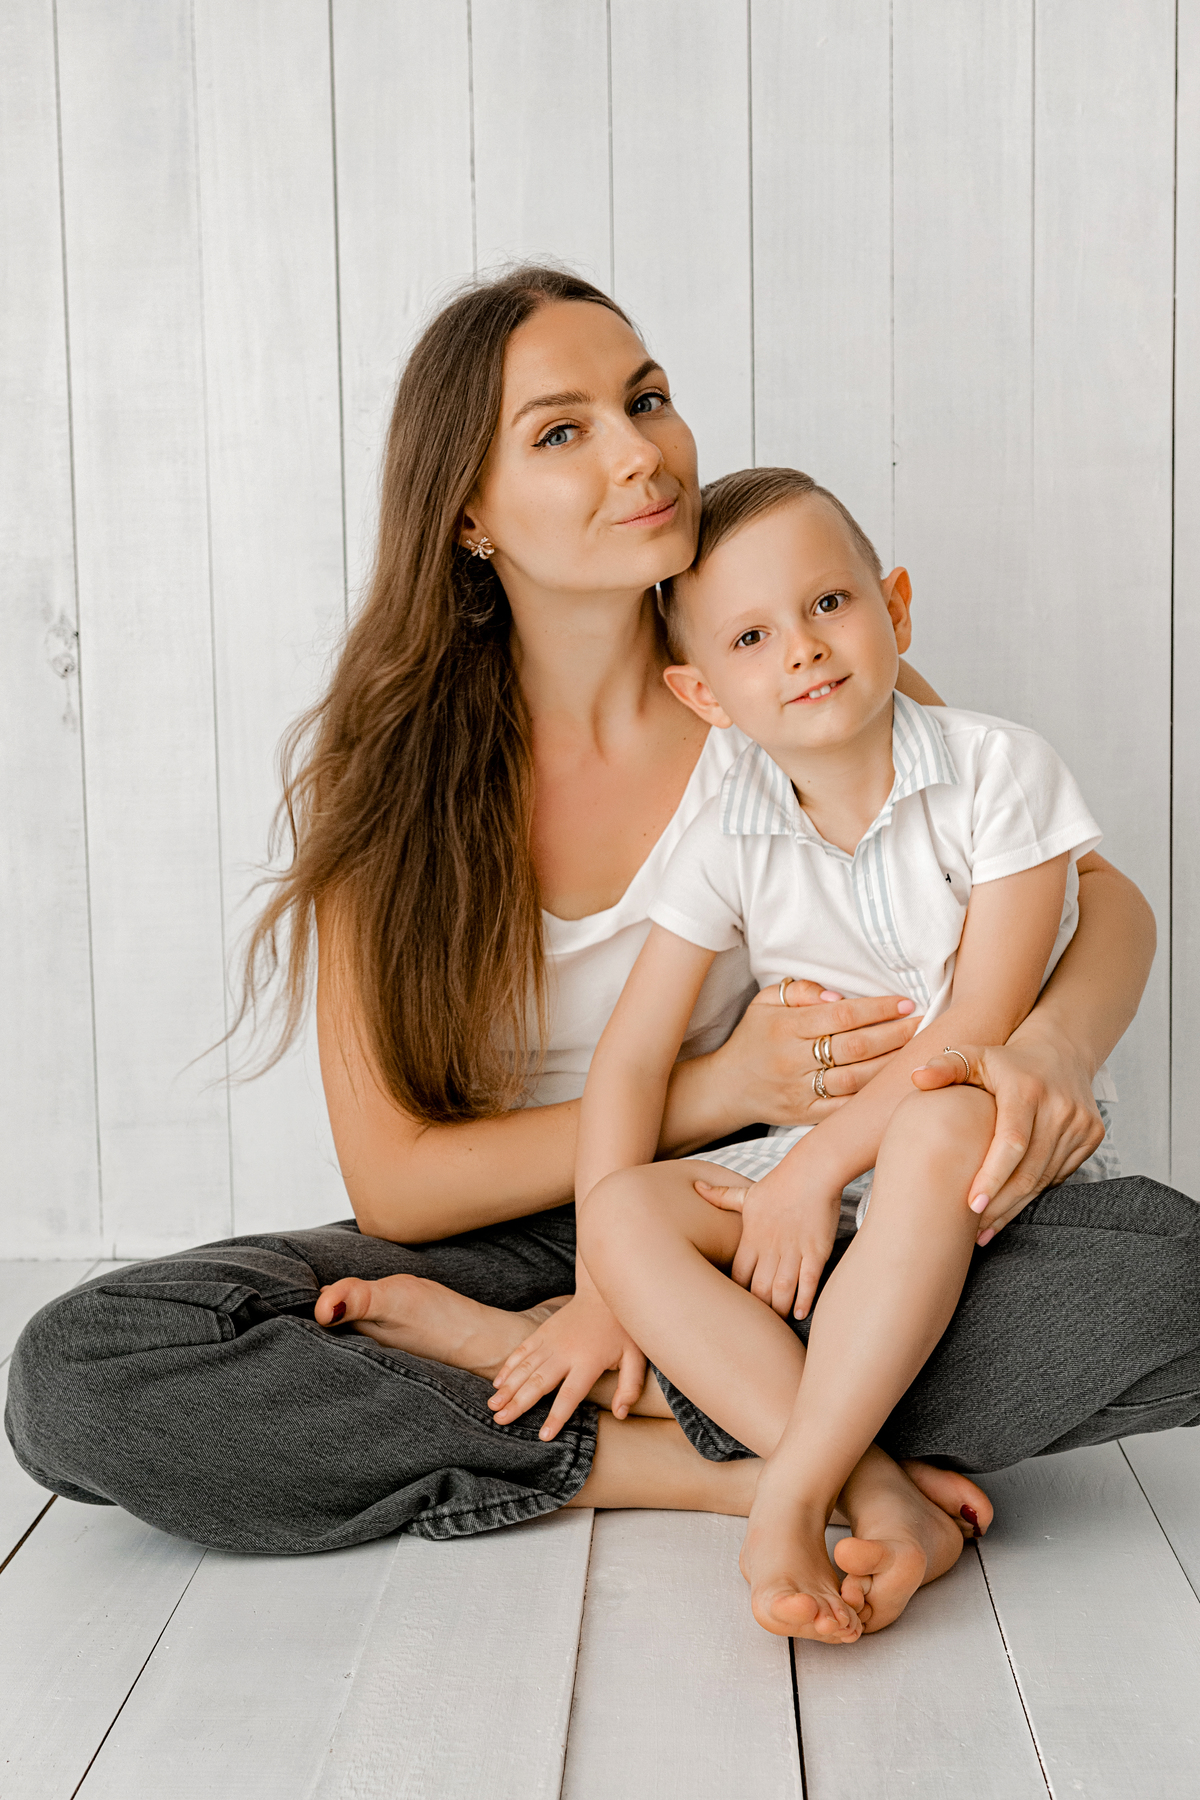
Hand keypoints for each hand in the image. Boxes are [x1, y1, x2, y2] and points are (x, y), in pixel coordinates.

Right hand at [489, 1291, 646, 1441]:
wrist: (603, 1293)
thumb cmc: (621, 1329)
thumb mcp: (635, 1357)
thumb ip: (630, 1387)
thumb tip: (621, 1415)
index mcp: (589, 1362)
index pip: (570, 1394)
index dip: (557, 1416)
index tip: (543, 1435)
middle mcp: (565, 1352)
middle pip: (538, 1382)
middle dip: (518, 1403)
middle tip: (500, 1420)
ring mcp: (551, 1340)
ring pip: (525, 1367)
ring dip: (507, 1388)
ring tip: (493, 1406)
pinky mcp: (543, 1332)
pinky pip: (522, 1350)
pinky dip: (509, 1367)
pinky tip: (499, 1383)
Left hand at [695, 1165, 840, 1319]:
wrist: (811, 1172)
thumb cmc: (778, 1184)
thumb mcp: (745, 1194)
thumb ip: (721, 1197)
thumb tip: (696, 1186)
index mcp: (750, 1238)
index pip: (737, 1275)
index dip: (735, 1294)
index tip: (737, 1305)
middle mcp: (770, 1248)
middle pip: (758, 1288)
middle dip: (758, 1309)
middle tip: (759, 1323)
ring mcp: (793, 1250)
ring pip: (782, 1289)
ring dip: (779, 1309)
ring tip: (778, 1323)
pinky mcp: (816, 1251)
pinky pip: (808, 1281)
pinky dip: (804, 1299)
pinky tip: (799, 1313)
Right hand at [705, 982, 921, 1131]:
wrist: (726, 1088)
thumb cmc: (754, 1037)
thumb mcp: (765, 1002)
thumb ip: (799, 991)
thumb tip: (836, 996)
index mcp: (784, 1028)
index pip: (841, 1016)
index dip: (877, 1009)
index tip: (906, 1003)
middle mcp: (792, 1061)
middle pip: (855, 1047)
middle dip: (895, 1034)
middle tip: (925, 1024)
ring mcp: (800, 1092)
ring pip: (855, 1080)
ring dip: (891, 1065)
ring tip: (918, 1052)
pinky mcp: (805, 1116)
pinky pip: (845, 1108)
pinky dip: (872, 1098)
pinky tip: (894, 1085)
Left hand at [911, 1038, 1104, 1241]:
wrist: (1060, 1052)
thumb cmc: (1005, 1060)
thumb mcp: (974, 1055)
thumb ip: (945, 1067)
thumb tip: (917, 1078)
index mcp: (1026, 1089)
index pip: (1012, 1142)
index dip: (993, 1176)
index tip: (973, 1205)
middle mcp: (1059, 1107)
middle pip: (1029, 1169)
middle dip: (1000, 1203)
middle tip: (972, 1229)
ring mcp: (1079, 1123)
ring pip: (1045, 1178)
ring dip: (1015, 1206)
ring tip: (985, 1227)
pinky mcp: (1092, 1136)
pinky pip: (1059, 1175)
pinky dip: (1034, 1193)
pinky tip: (1011, 1206)